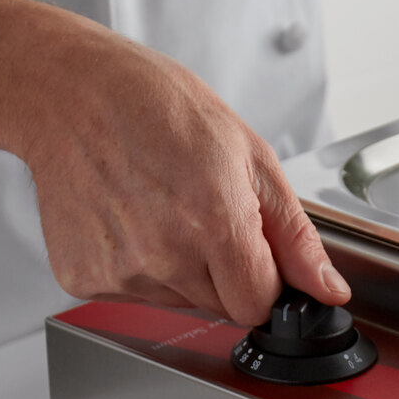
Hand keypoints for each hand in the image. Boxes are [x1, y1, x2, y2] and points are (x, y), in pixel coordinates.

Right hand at [0, 0, 348, 325]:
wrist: (70, 90)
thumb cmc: (160, 108)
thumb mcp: (253, 159)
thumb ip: (297, 238)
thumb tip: (329, 289)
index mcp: (215, 224)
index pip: (259, 306)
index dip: (265, 282)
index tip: (254, 253)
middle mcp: (165, 254)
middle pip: (224, 307)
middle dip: (228, 274)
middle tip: (203, 216)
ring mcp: (122, 271)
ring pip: (183, 303)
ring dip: (185, 271)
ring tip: (164, 211)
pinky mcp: (87, 277)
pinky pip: (138, 295)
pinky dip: (144, 268)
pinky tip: (134, 221)